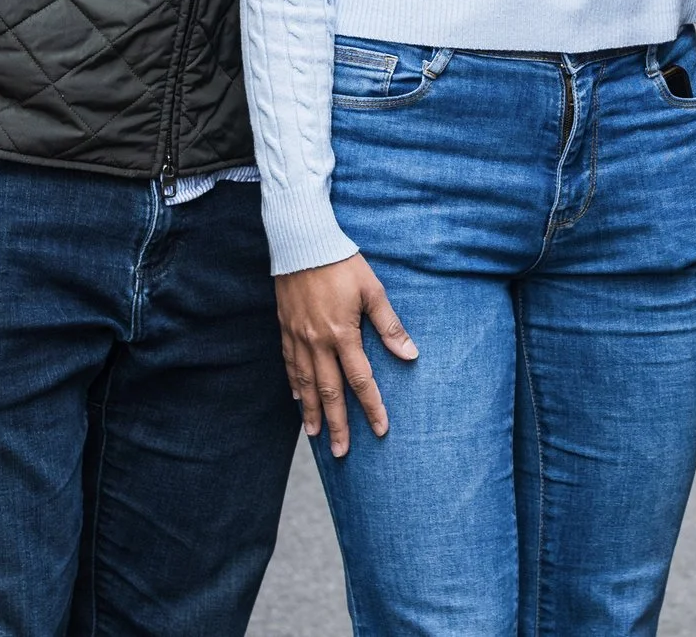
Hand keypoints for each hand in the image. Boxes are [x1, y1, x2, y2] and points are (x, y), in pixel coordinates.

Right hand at [276, 254, 417, 456]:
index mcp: (343, 334)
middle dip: (337, 424)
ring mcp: (298, 339)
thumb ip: (390, 326)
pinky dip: (295, 388)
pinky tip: (299, 401)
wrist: (302, 244)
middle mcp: (317, 343)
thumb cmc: (342, 264)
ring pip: (305, 385)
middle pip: (329, 392)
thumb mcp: (373, 291)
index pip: (360, 381)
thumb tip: (411, 355)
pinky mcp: (285, 330)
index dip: (371, 407)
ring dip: (312, 414)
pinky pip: (289, 367)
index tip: (381, 429)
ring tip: (317, 436)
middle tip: (341, 452)